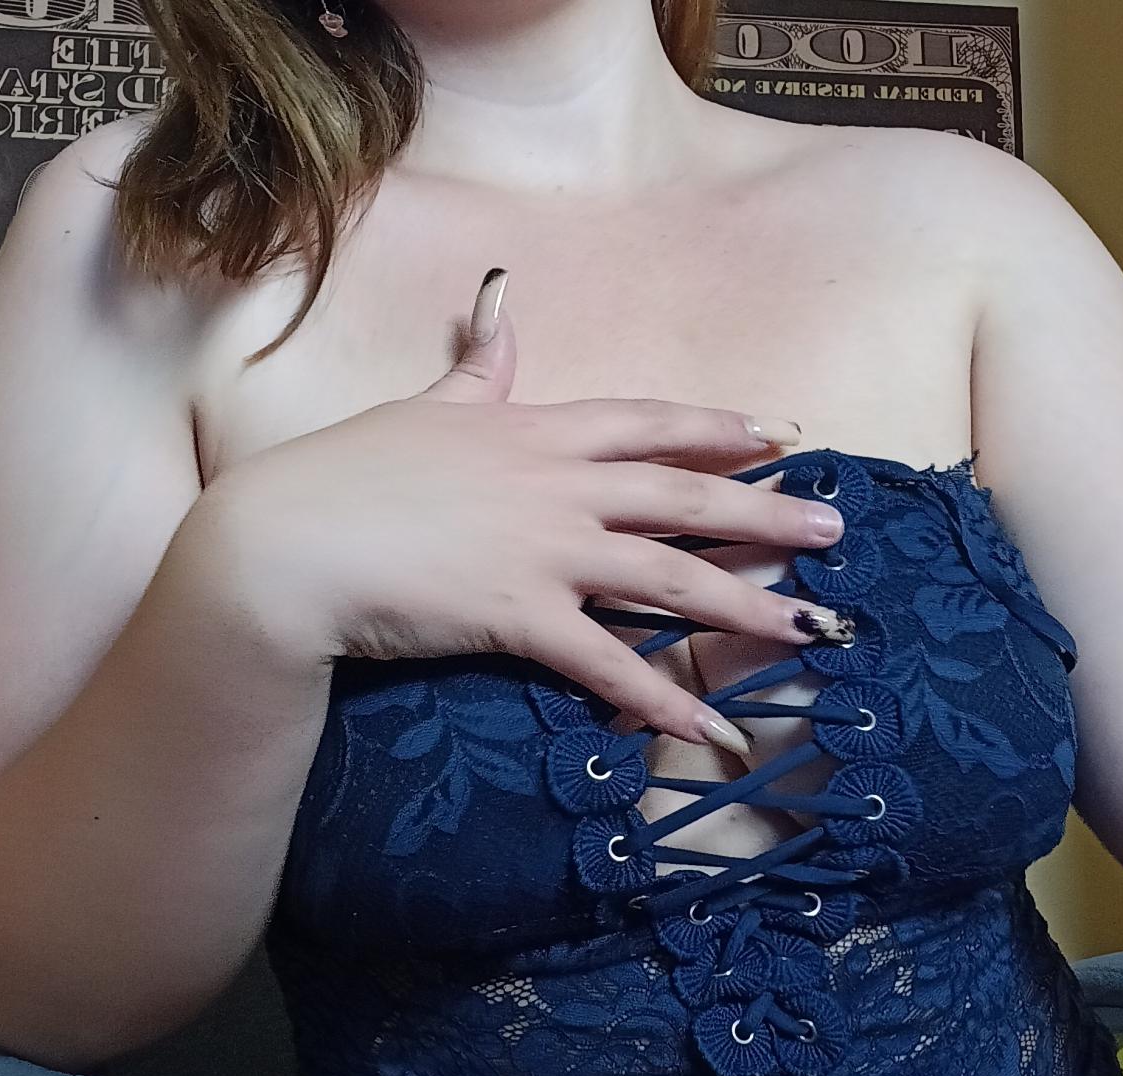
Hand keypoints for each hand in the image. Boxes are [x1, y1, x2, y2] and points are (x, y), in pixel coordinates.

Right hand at [193, 270, 844, 752]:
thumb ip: (479, 364)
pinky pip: (609, 662)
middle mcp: (557, 485)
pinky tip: (713, 730)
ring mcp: (545, 549)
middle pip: (684, 496)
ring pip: (670, 576)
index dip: (718, 427)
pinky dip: (664, 700)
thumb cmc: (346, 473)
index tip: (780, 433)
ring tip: (812, 629)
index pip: (647, 423)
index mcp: (535, 431)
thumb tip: (503, 298)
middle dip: (768, 513)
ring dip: (748, 606)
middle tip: (835, 529)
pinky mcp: (520, 614)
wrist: (287, 540)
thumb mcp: (425, 406)